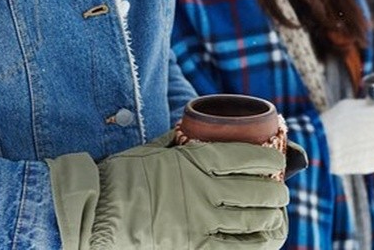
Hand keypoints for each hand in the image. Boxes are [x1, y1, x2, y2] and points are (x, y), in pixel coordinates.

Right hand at [83, 133, 287, 248]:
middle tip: (281, 192)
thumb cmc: (118, 177)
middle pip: (257, 191)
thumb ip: (175, 145)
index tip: (276, 159)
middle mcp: (204, 192)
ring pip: (253, 222)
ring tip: (278, 215)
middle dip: (276, 192)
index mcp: (195, 162)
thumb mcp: (152, 150)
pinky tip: (265, 240)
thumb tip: (188, 135)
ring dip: (272, 218)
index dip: (268, 159)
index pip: (246, 157)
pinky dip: (256, 246)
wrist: (92, 211)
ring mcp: (200, 224)